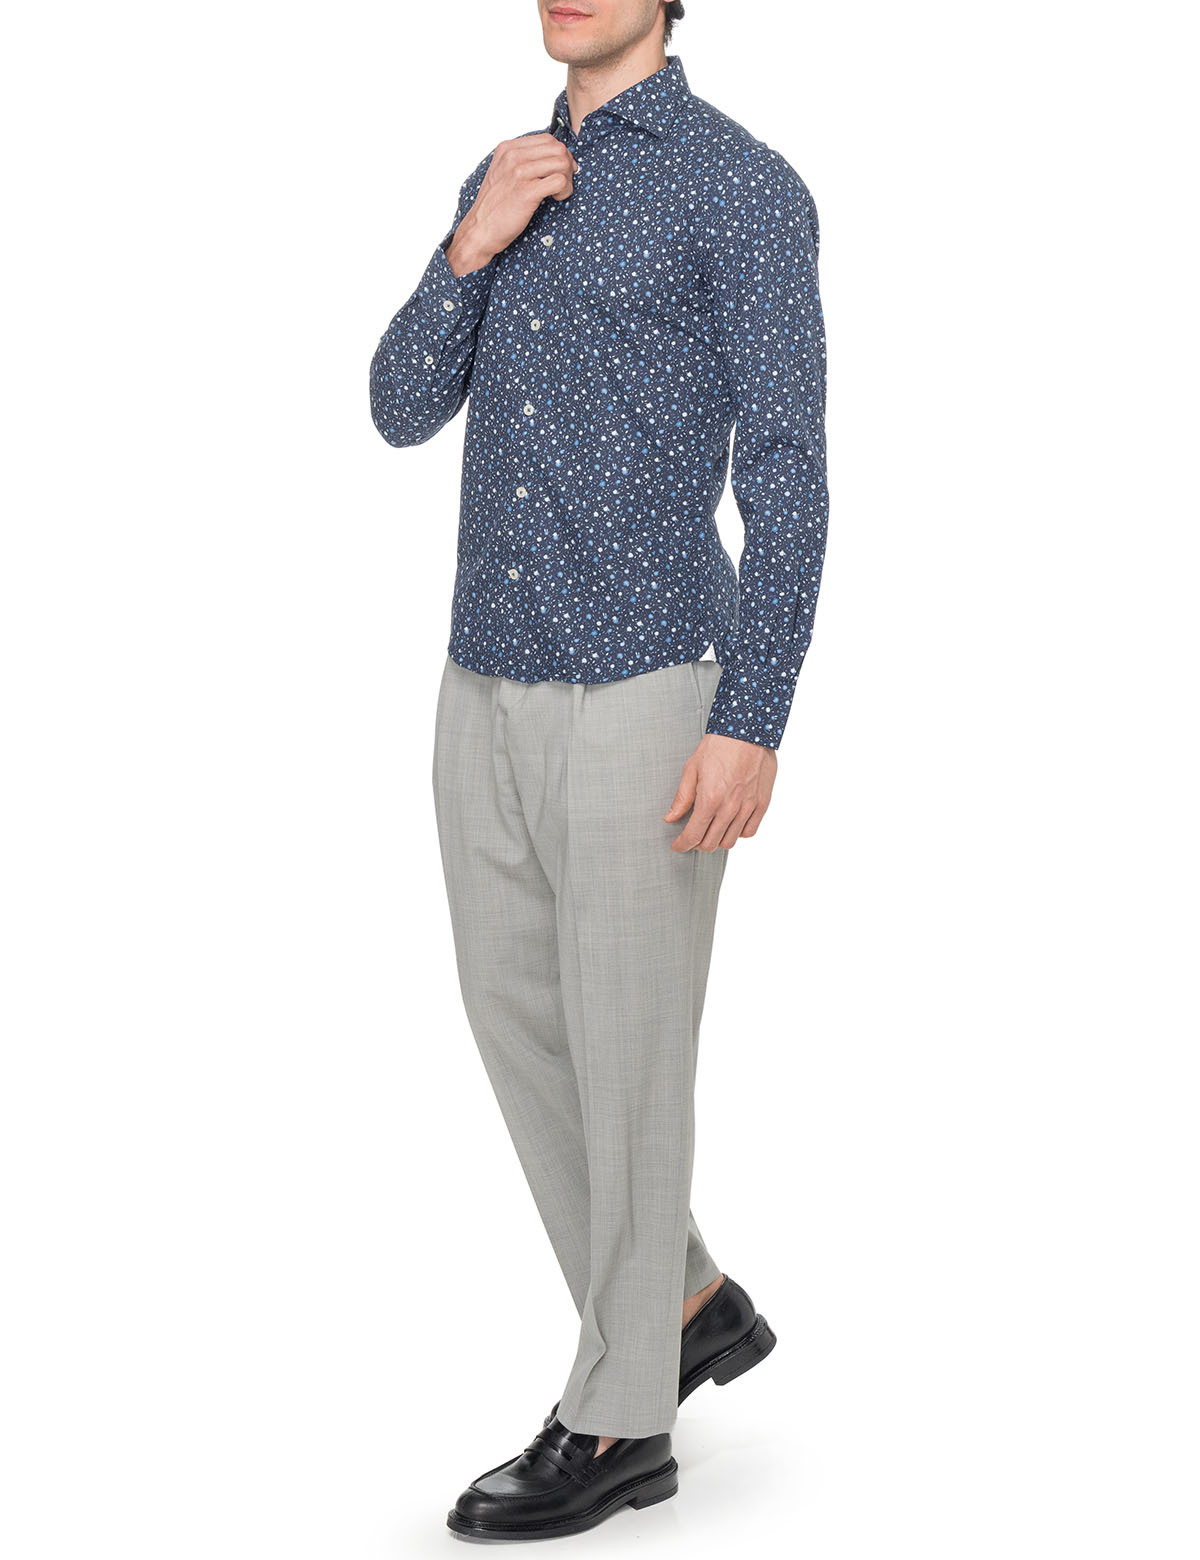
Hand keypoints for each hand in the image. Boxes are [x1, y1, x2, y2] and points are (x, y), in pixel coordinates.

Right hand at [446, 134, 578, 274]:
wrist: (480, 229)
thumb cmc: (495, 206)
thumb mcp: (502, 173)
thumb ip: (521, 161)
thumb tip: (552, 157)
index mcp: (507, 148)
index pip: (547, 139)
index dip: (561, 154)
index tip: (562, 170)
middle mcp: (513, 156)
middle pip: (558, 149)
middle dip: (568, 166)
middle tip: (564, 183)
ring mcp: (519, 172)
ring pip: (562, 163)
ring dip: (568, 180)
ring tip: (560, 192)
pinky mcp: (526, 191)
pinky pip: (559, 181)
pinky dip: (565, 190)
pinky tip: (557, 198)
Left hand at [664, 733, 777, 851]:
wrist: (748, 730)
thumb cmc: (719, 745)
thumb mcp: (692, 768)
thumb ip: (682, 797)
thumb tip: (670, 817)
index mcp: (710, 799)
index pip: (693, 835)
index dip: (682, 844)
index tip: (678, 845)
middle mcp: (730, 807)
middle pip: (711, 843)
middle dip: (697, 844)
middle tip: (692, 836)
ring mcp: (748, 807)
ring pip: (730, 841)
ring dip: (717, 840)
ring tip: (711, 830)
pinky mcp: (762, 803)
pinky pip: (749, 831)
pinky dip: (738, 833)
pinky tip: (731, 824)